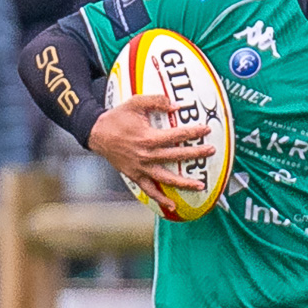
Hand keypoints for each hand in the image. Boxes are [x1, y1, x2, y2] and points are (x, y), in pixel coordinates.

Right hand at [87, 93, 214, 216]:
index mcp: (148, 138)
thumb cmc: (117, 118)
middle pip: (176, 156)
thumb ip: (156, 101)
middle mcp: (146, 155)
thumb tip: (175, 105)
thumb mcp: (134, 103)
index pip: (177, 135)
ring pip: (166, 178)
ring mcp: (141, 168)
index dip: (193, 132)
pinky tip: (173, 206)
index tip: (206, 130)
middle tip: (211, 151)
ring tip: (200, 186)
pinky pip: (149, 190)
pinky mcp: (134, 175)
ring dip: (184, 183)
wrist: (96, 133)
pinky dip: (160, 199)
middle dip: (196, 154)